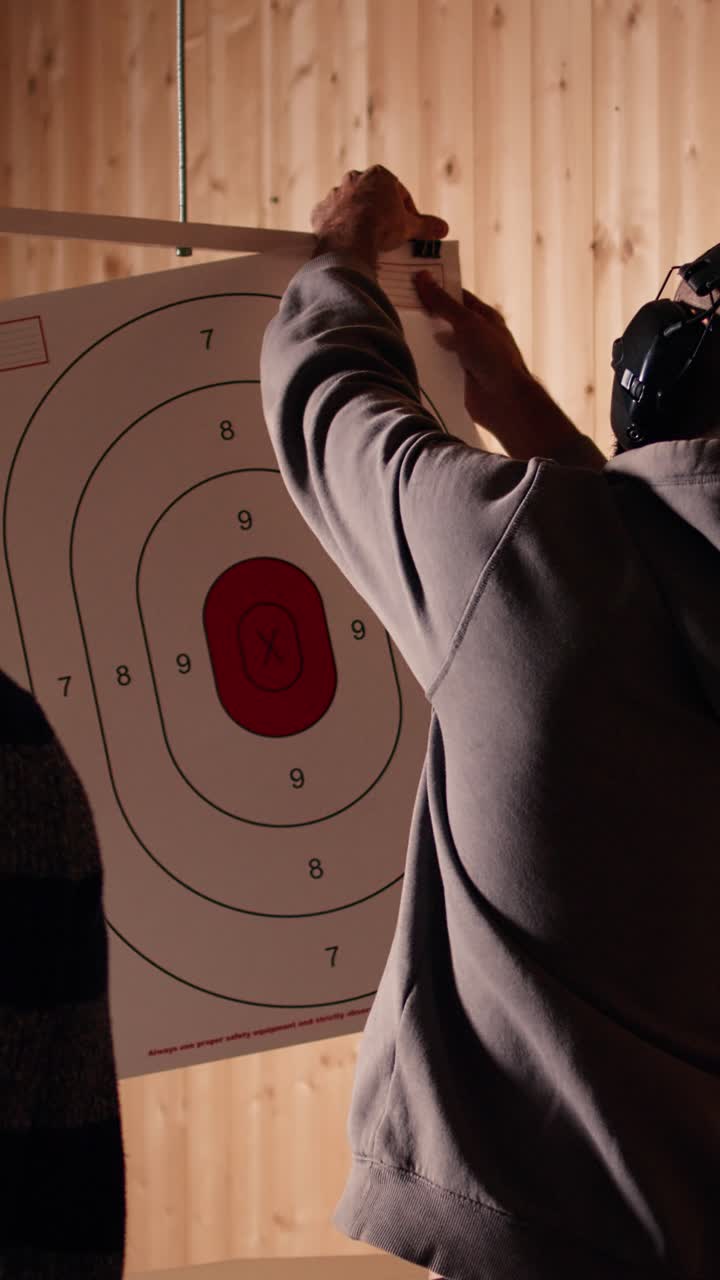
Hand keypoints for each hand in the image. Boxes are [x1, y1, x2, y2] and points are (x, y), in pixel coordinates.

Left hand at [311, 166, 448, 266]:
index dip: (406, 210)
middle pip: (371, 196)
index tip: (408, 226)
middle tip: (386, 233)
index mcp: (378, 175)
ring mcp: (334, 194)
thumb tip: (444, 228)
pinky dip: (337, 228)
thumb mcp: (409, 226)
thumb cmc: (382, 227)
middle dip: (379, 211)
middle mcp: (353, 178)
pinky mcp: (319, 212)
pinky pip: (330, 219)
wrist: (349, 240)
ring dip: (356, 219)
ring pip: (349, 206)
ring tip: (365, 239)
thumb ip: (426, 225)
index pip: (398, 191)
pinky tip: (345, 241)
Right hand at [413, 272, 601, 464]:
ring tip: (395, 327)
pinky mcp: (457, 377)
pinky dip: (426, 359)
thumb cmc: (492, 355)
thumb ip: (443, 302)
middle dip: (426, 314)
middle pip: (446, 320)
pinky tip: (406, 355)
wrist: (502, 399)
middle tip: (396, 304)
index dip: (436, 288)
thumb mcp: (466, 322)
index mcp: (484, 317)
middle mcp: (476, 335)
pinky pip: (438, 364)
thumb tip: (422, 277)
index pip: (456, 297)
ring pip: (440, 343)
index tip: (411, 282)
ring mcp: (467, 357)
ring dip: (424, 339)